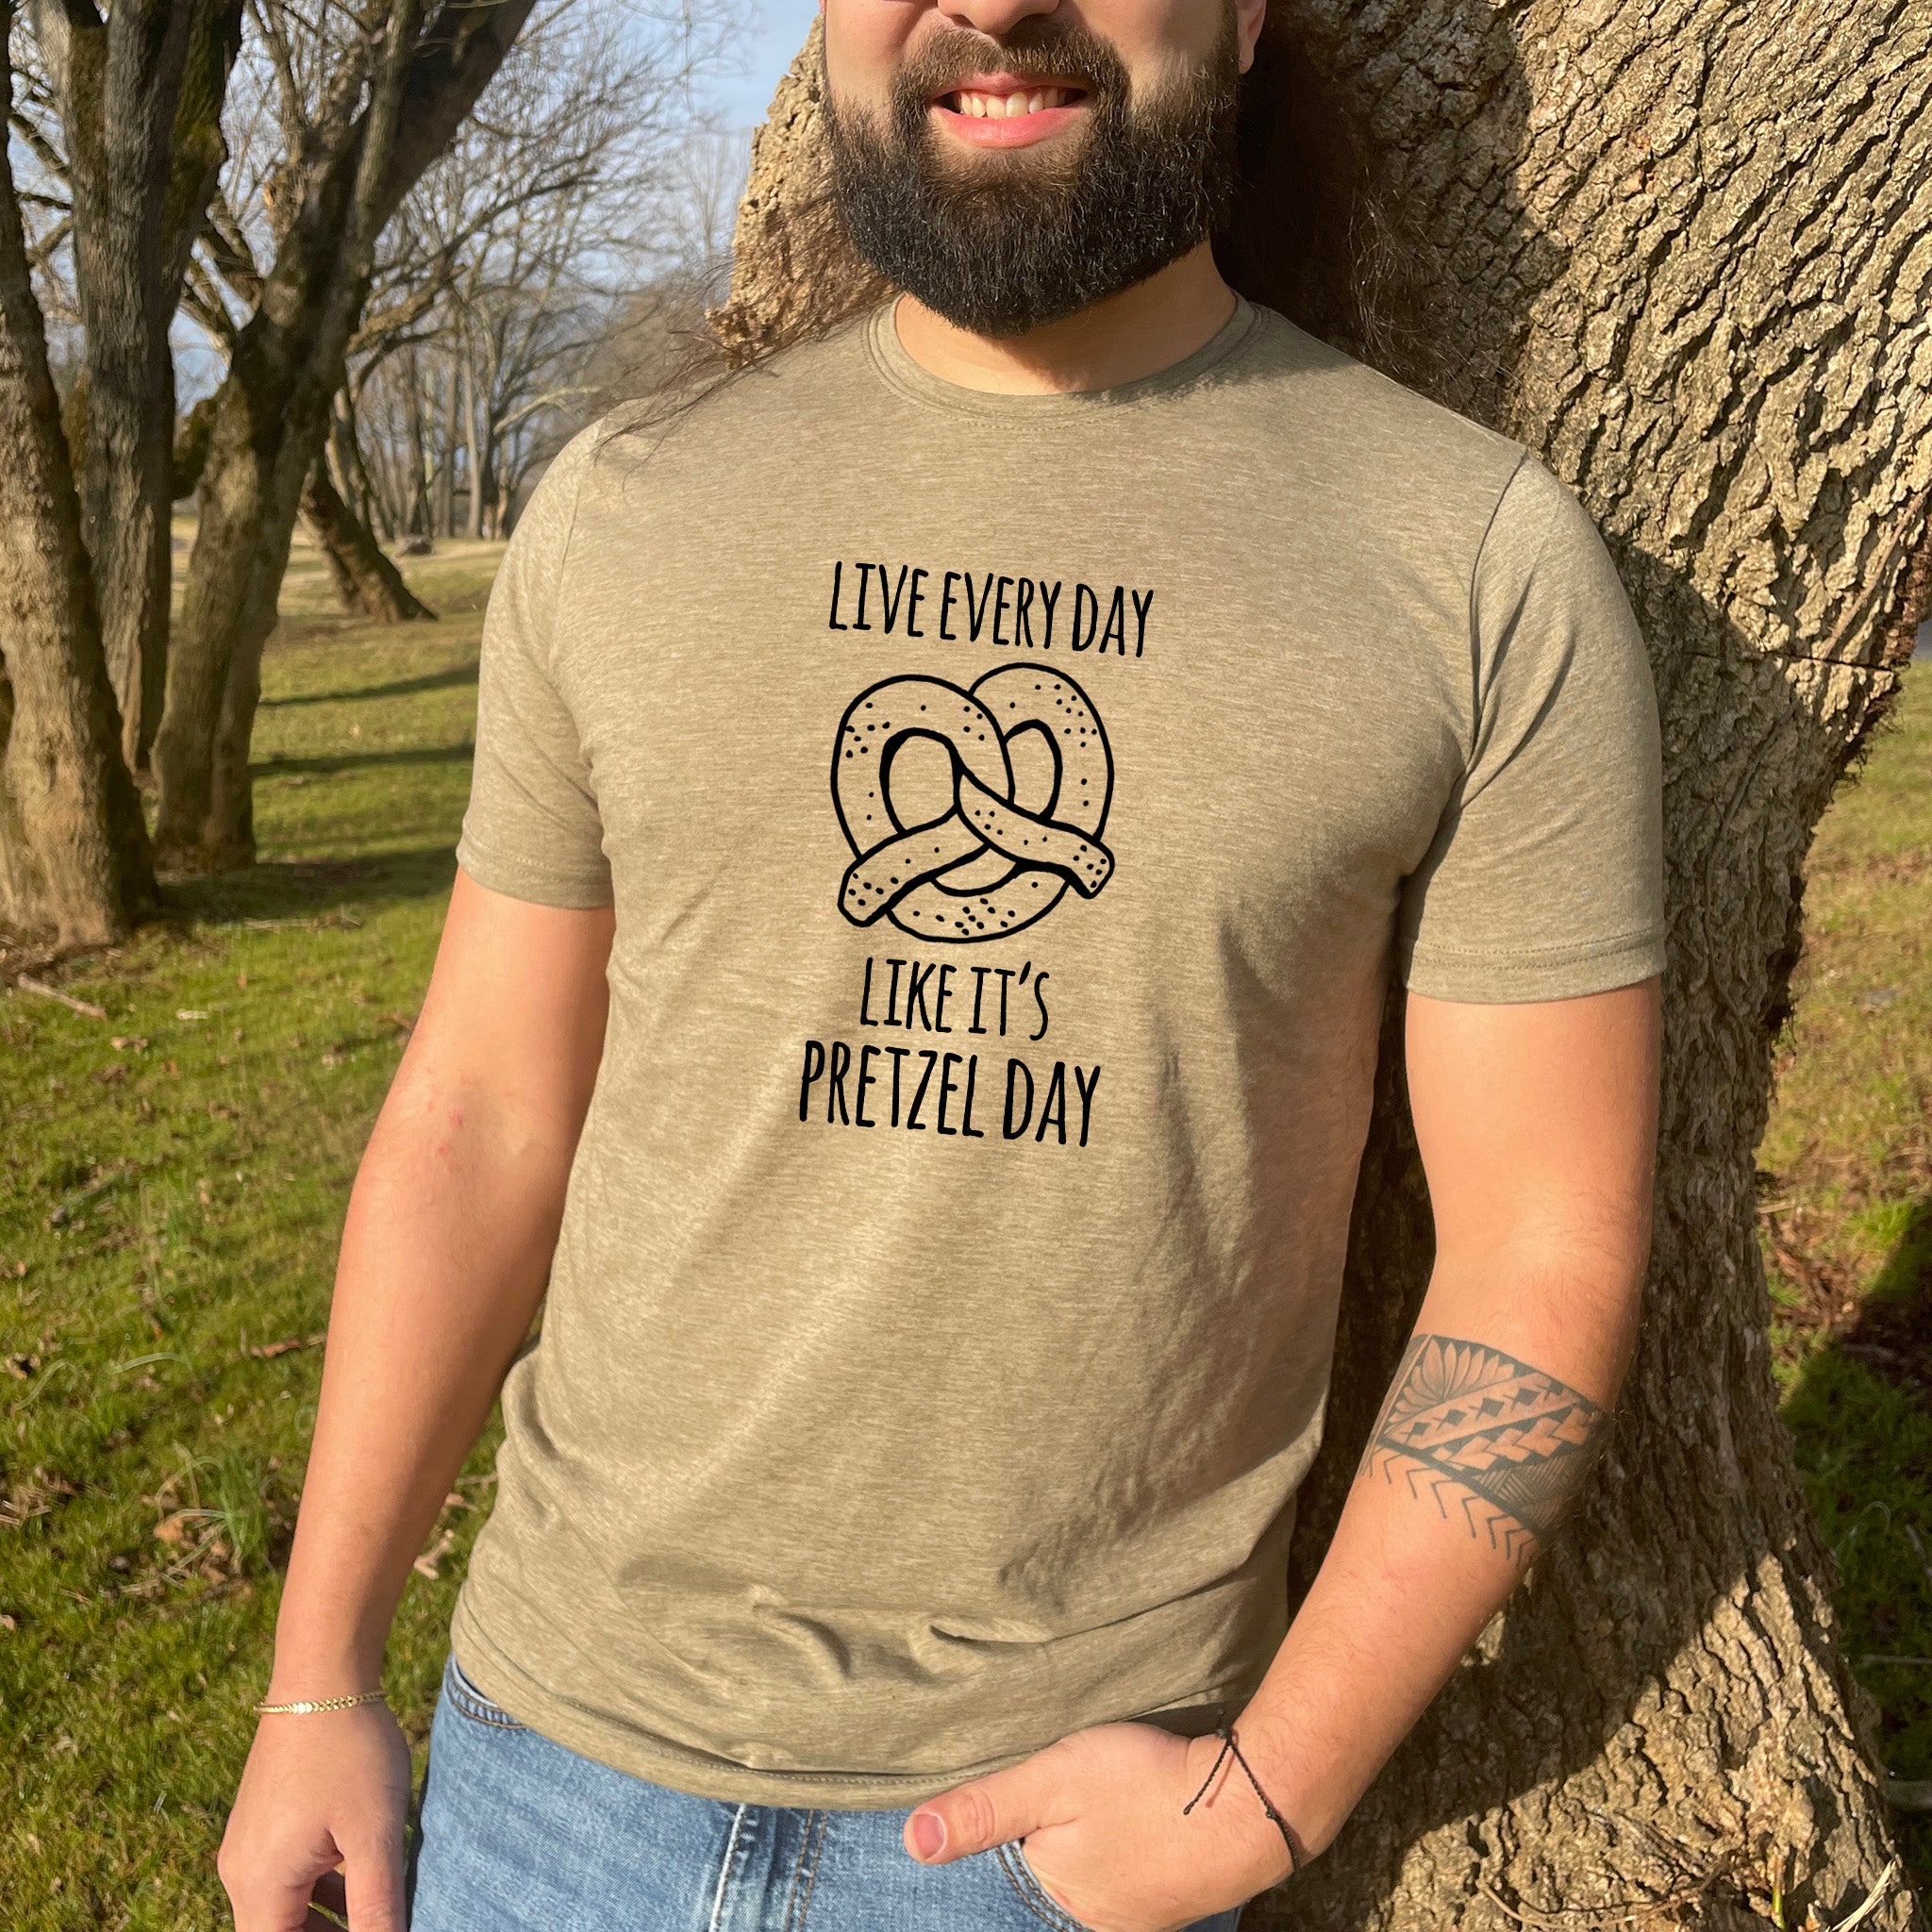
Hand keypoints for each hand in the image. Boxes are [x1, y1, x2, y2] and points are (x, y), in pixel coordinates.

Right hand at [219, 1703, 412, 1930]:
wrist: (323, 1674)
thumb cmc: (350, 1751)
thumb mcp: (375, 1835)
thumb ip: (378, 1907)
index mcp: (258, 1885)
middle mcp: (241, 1871)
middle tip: (381, 1927)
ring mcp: (250, 1844)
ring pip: (285, 1907)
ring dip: (328, 1920)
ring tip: (379, 1916)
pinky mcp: (264, 1821)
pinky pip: (287, 1875)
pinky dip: (322, 1889)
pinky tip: (364, 1880)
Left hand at [902, 1720, 1295, 1931]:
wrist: (1253, 1804)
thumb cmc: (1148, 1787)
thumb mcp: (1054, 1781)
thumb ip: (987, 1808)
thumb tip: (913, 1841)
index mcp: (1061, 1897)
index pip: (1020, 1856)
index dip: (1032, 1811)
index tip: (1058, 1781)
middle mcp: (1100, 1918)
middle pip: (1064, 1862)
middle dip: (1070, 1826)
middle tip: (1098, 1781)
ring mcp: (1147, 1911)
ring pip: (1105, 1864)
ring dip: (1109, 1832)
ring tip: (1126, 1796)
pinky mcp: (1184, 1890)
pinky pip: (1144, 1865)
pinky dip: (1143, 1840)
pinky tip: (1152, 1815)